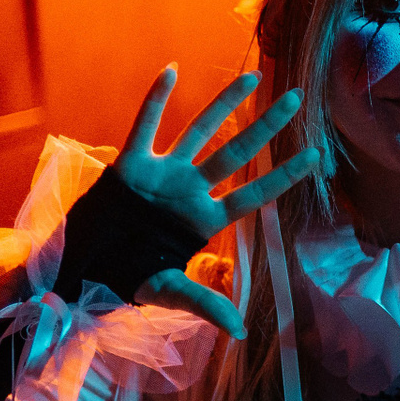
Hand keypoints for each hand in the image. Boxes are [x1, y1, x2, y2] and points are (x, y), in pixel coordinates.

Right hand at [117, 64, 318, 336]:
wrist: (82, 269)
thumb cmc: (127, 279)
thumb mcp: (169, 291)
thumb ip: (204, 303)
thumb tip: (238, 330)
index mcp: (204, 220)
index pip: (254, 194)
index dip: (284, 176)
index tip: (317, 157)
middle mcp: (190, 191)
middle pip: (236, 152)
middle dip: (267, 127)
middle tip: (297, 99)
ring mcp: (163, 174)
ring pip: (199, 130)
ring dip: (224, 103)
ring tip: (253, 75)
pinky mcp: (130, 165)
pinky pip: (145, 125)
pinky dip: (156, 100)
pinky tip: (172, 70)